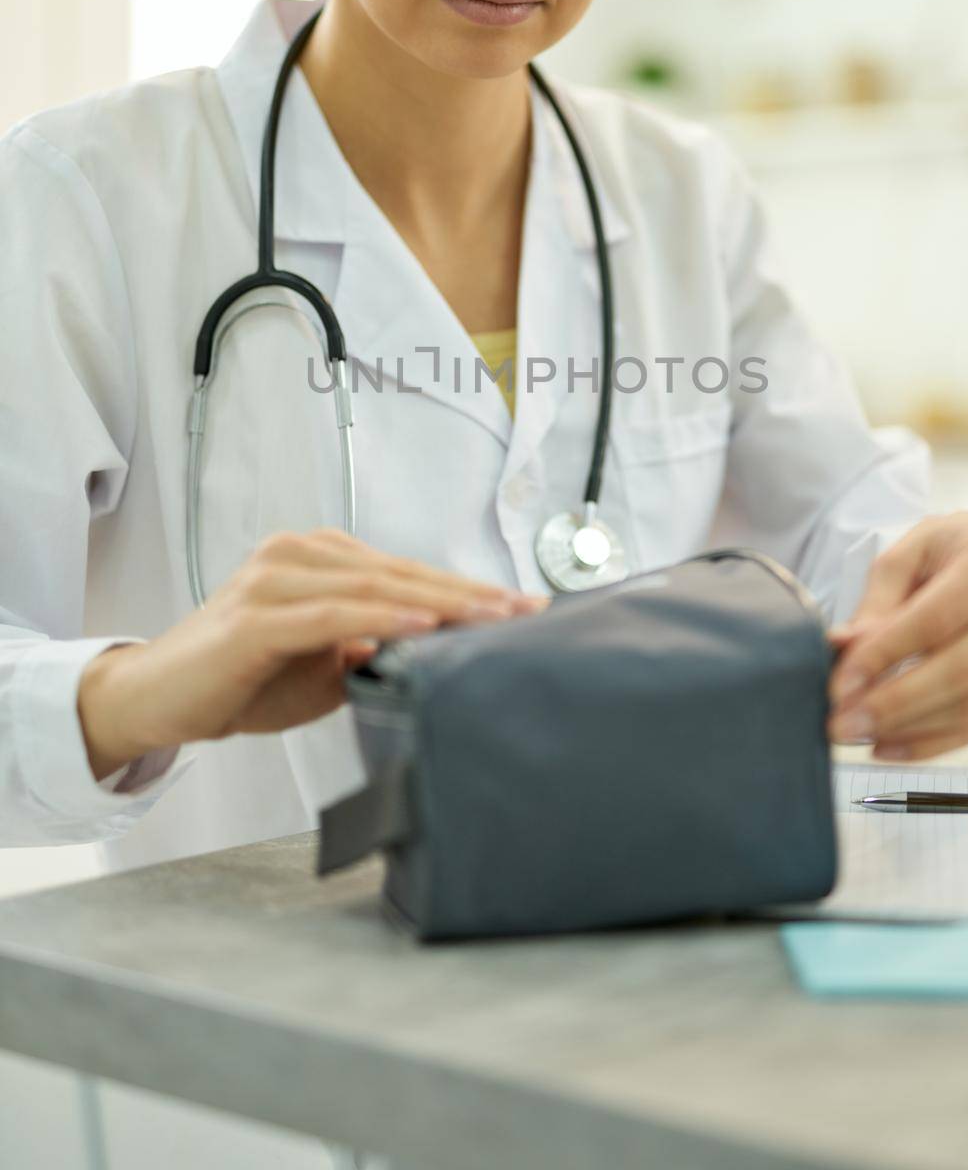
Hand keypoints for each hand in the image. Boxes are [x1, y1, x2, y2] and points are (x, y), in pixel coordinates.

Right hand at [78, 529, 549, 776]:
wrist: (158, 699)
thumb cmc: (242, 681)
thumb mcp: (323, 668)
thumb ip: (370, 650)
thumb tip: (429, 649)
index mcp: (318, 558)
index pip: (406, 571)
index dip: (465, 588)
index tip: (522, 606)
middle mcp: (298, 554)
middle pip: (399, 572)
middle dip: (468, 593)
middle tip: (525, 610)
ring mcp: (275, 579)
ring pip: (374, 587)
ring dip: (438, 603)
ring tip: (490, 618)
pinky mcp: (257, 617)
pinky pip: (332, 616)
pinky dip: (382, 620)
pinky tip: (424, 628)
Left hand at [826, 511, 967, 760]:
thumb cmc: (946, 552)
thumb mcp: (906, 556)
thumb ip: (876, 602)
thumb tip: (844, 646)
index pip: (936, 620)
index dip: (885, 655)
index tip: (840, 682)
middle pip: (959, 671)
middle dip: (893, 703)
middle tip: (840, 721)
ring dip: (906, 728)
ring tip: (855, 732)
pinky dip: (928, 742)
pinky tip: (886, 745)